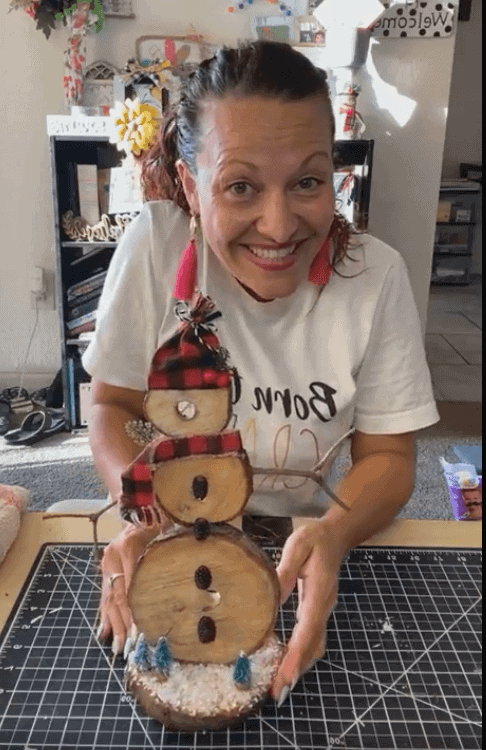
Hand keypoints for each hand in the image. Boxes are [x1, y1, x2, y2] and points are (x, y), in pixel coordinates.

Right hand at [97, 517, 171, 655]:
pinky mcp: (105, 571)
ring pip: (108, 599)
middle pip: (116, 597)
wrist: (136, 506)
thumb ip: (173, 542)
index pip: (129, 586)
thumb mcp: (164, 528)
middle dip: (122, 624)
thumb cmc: (155, 519)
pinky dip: (104, 616)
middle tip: (127, 647)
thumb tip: (196, 559)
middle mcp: (113, 559)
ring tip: (117, 647)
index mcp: (127, 548)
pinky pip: (103, 596)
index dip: (132, 610)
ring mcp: (106, 566)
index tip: (139, 630)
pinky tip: (104, 633)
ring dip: (113, 625)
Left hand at [271, 519, 345, 703]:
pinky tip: (287, 663)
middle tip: (277, 692)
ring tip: (280, 686)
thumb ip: (285, 571)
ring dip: (299, 666)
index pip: (307, 630)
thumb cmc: (315, 539)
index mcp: (319, 593)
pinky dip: (301, 655)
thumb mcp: (298, 546)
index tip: (285, 676)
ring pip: (314, 646)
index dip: (296, 655)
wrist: (336, 536)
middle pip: (311, 645)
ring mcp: (324, 611)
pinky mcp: (319, 611)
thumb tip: (272, 597)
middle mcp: (324, 607)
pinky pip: (312, 639)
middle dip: (295, 670)